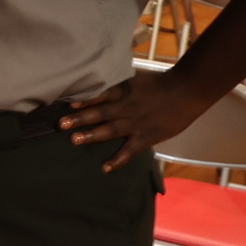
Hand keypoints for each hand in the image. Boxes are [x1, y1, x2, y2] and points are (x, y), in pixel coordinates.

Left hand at [58, 72, 209, 170]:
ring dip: (91, 135)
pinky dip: (117, 160)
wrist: (186, 92)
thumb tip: (100, 78)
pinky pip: (129, 151)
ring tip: (74, 140)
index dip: (83, 100)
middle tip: (60, 124)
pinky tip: (105, 168)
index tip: (66, 105)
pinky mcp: (145, 137)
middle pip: (99, 113)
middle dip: (79, 119)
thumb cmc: (161, 83)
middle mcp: (126, 107)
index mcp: (123, 90)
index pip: (99, 95)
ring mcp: (135, 123)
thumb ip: (119, 81)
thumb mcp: (136, 76)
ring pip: (109, 130)